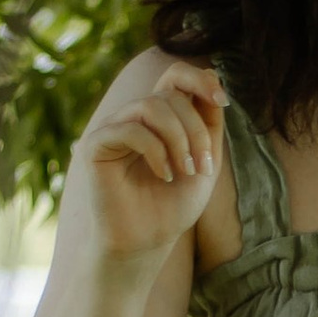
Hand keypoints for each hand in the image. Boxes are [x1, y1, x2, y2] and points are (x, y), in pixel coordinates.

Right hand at [69, 51, 226, 266]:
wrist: (147, 243)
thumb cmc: (173, 206)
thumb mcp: (204, 159)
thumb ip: (208, 120)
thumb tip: (214, 73)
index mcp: (157, 118)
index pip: (174, 76)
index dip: (199, 80)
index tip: (222, 102)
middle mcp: (132, 117)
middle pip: (169, 95)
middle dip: (196, 129)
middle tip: (202, 167)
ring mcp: (112, 129)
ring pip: (151, 106)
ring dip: (179, 139)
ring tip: (186, 171)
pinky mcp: (95, 146)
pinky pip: (130, 129)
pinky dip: (155, 151)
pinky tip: (164, 176)